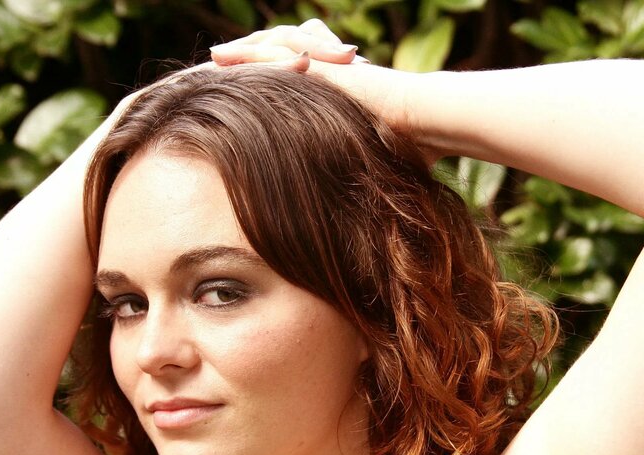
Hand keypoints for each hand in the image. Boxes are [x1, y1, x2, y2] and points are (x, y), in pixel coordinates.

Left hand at [206, 20, 428, 159]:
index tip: (246, 93)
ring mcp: (325, 66)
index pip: (298, 78)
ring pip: (273, 46)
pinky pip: (274, 52)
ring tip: (214, 58)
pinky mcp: (321, 65)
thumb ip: (367, 174)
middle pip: (280, 55)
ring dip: (242, 51)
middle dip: (250, 60)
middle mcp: (330, 73)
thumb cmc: (419, 146)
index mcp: (342, 90)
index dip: (273, 80)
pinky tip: (219, 57)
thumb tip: (370, 219)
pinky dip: (245, 54)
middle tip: (219, 67)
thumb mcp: (380, 162)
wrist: (429, 121)